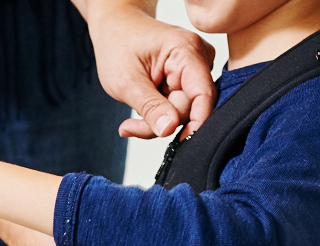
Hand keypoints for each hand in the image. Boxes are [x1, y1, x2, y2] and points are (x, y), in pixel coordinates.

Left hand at [84, 3, 215, 137]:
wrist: (115, 28)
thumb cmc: (117, 45)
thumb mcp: (126, 81)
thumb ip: (150, 107)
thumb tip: (169, 129)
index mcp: (186, 50)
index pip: (203, 95)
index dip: (196, 123)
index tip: (181, 143)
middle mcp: (197, 56)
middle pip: (190, 107)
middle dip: (161, 122)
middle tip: (130, 126)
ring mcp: (194, 67)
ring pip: (183, 111)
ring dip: (157, 119)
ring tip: (133, 112)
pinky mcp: (187, 78)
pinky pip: (178, 107)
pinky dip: (159, 113)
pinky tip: (143, 106)